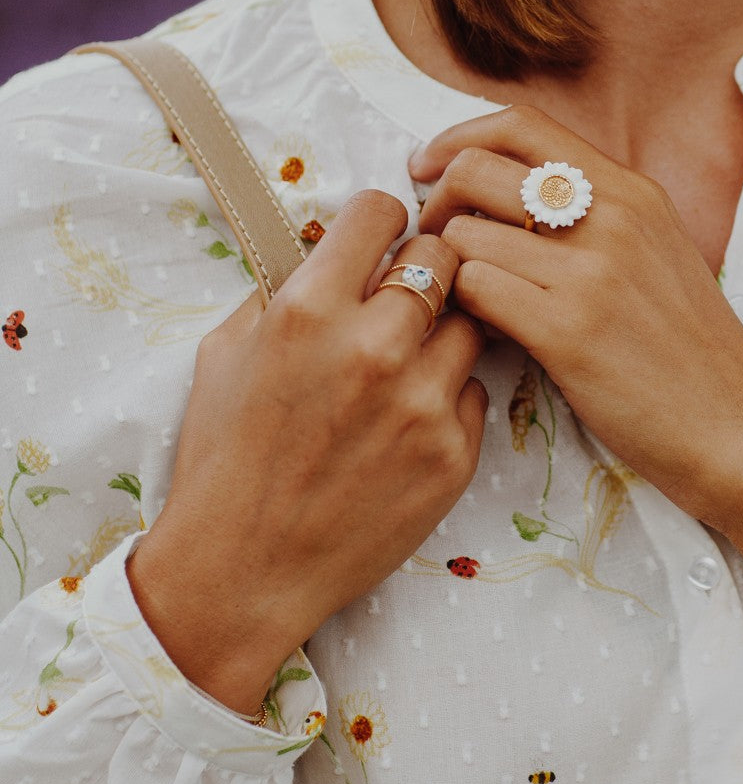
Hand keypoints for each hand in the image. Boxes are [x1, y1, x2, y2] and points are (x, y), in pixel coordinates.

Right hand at [128, 191, 487, 713]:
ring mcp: (422, 403)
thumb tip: (332, 248)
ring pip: (472, 319)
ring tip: (408, 359)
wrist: (243, 572)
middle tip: (406, 293)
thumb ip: (284, 289)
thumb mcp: (226, 352)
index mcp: (308, 311)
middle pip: (443, 256)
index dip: (381, 220)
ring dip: (444, 329)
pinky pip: (475, 390)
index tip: (379, 239)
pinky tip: (409, 419)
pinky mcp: (453, 454)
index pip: (381, 211)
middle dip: (425, 266)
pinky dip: (449, 395)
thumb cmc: (226, 459)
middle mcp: (373, 348)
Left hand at [410, 106, 742, 531]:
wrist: (740, 425)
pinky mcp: (569, 331)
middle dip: (435, 203)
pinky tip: (480, 331)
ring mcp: (591, 272)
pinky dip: (460, 307)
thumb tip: (508, 198)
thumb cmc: (692, 352)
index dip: (458, 136)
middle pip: (478, 168)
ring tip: (459, 298)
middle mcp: (612, 217)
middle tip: (431, 244)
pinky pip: (475, 289)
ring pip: (466, 234)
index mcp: (632, 191)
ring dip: (445, 266)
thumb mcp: (657, 253)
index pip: (522, 124)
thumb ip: (596, 217)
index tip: (428, 167)